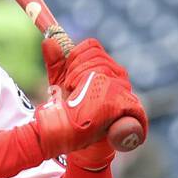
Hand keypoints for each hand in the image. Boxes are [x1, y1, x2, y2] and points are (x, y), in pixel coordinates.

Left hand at [40, 36, 144, 164]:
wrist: (79, 137)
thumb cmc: (71, 108)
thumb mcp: (59, 83)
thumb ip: (56, 63)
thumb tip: (49, 40)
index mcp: (103, 64)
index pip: (91, 47)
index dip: (74, 58)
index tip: (67, 77)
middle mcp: (117, 74)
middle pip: (96, 58)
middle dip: (77, 72)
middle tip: (70, 89)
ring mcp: (123, 88)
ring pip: (103, 71)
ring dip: (84, 85)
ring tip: (78, 100)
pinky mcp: (128, 105)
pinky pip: (116, 91)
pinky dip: (100, 96)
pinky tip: (92, 109)